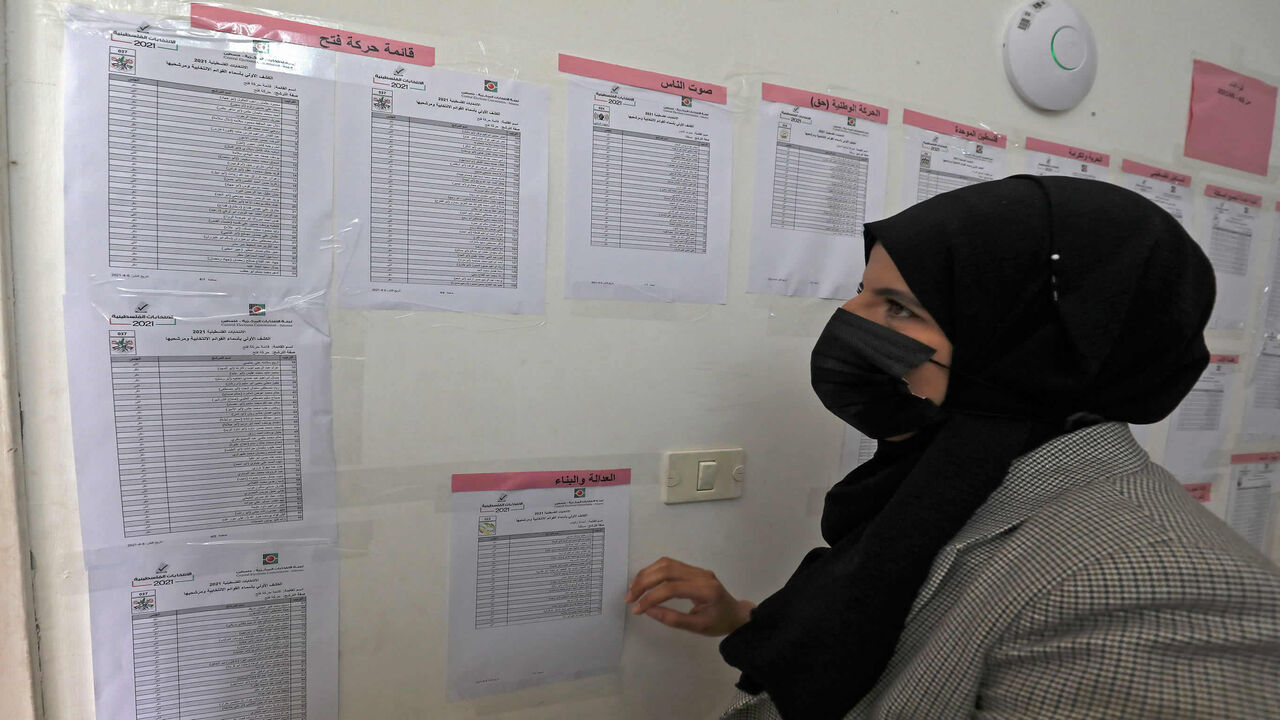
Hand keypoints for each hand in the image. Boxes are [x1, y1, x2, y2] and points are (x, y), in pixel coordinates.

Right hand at [624, 557, 754, 635]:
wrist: (736, 613)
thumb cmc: (719, 623)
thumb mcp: (697, 627)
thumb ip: (673, 619)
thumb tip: (649, 610)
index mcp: (705, 590)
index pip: (672, 588)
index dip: (651, 597)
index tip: (637, 609)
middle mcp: (701, 575)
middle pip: (667, 570)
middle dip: (644, 582)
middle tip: (630, 597)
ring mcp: (697, 569)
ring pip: (666, 563)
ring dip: (647, 574)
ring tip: (634, 589)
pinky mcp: (693, 569)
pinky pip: (670, 564)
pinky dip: (654, 571)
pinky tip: (645, 581)